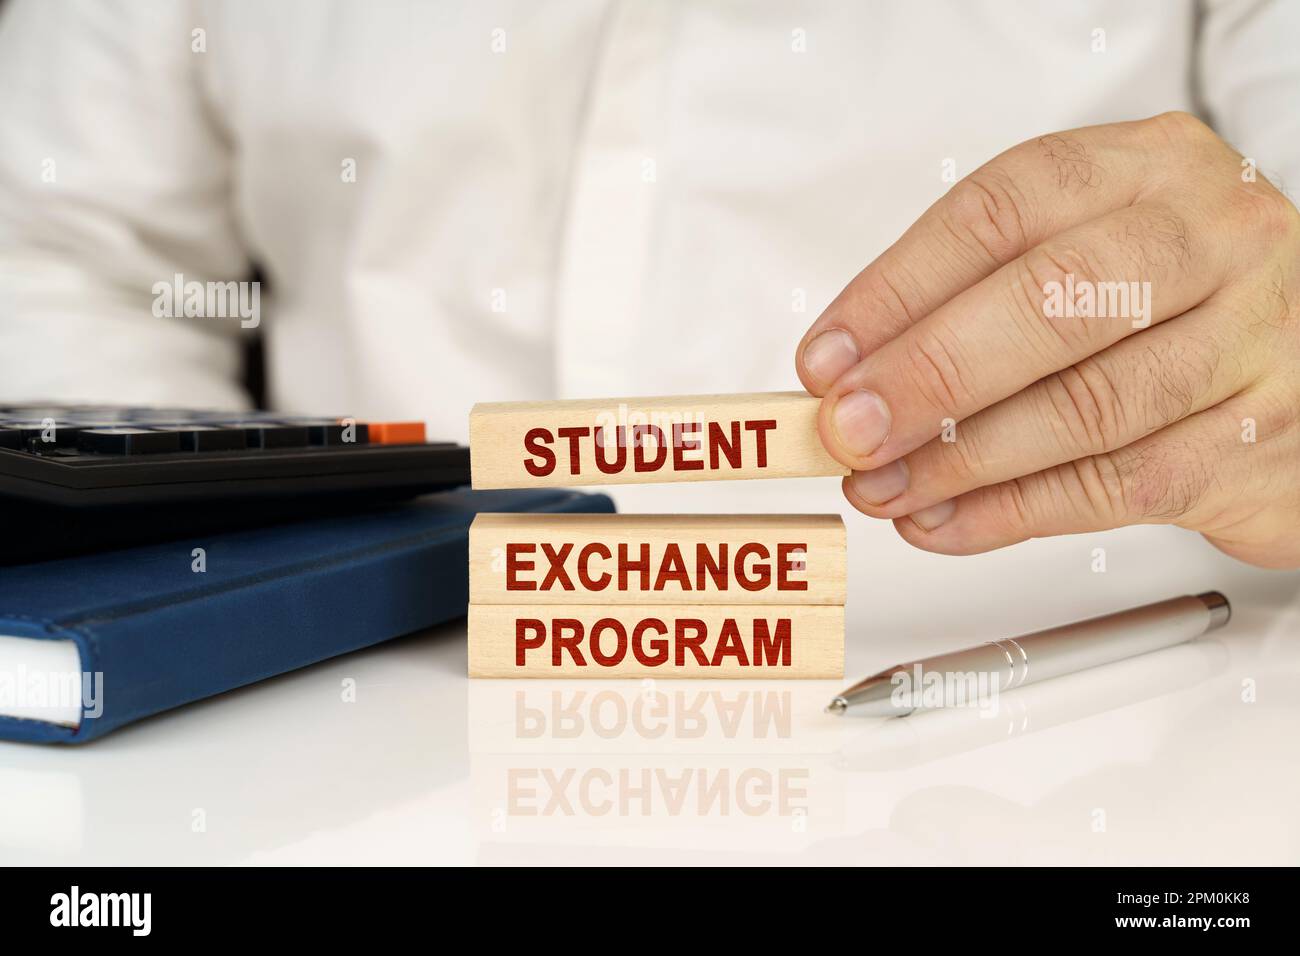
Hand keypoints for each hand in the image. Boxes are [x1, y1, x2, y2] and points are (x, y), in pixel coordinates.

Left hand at [796, 112, 1299, 568]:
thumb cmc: (1179, 300)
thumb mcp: (1091, 250)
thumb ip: (981, 292)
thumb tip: (854, 366)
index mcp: (1152, 168)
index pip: (1003, 210)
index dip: (897, 289)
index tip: (828, 355)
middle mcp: (1215, 239)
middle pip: (1048, 302)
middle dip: (925, 376)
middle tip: (848, 427)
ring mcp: (1253, 339)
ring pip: (1084, 406)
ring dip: (958, 459)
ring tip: (882, 485)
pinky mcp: (1260, 440)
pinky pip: (1116, 486)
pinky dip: (1011, 513)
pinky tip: (946, 521)